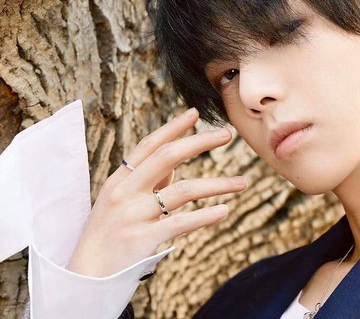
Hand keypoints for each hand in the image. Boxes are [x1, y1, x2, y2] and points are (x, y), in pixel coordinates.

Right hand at [66, 107, 245, 276]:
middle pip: (167, 158)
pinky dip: (205, 216)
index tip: (195, 113)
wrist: (87, 277)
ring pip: (182, 191)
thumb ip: (146, 182)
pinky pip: (180, 223)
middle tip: (226, 134)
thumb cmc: (107, 234)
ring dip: (217, 184)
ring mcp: (133, 215)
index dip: (172, 128)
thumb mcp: (119, 201)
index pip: (149, 145)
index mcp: (119, 180)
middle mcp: (125, 192)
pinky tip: (224, 211)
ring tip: (242, 182)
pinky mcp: (143, 240)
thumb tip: (175, 165)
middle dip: (199, 142)